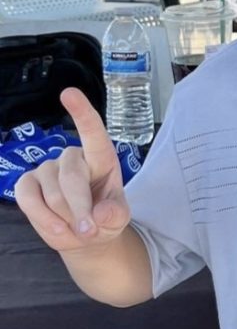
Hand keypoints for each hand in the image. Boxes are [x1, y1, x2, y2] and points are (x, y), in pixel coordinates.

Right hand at [15, 87, 130, 255]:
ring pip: (51, 194)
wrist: (85, 235)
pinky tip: (56, 227)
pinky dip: (43, 220)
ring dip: (64, 219)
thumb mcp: (118, 218)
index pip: (93, 132)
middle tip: (89, 232)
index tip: (69, 93)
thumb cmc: (105, 218)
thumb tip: (101, 214)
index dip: (81, 112)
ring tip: (75, 226)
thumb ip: (115, 214)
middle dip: (80, 209)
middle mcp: (72, 157)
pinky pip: (27, 199)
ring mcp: (46, 168)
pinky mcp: (26, 183)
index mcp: (101, 158)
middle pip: (71, 179)